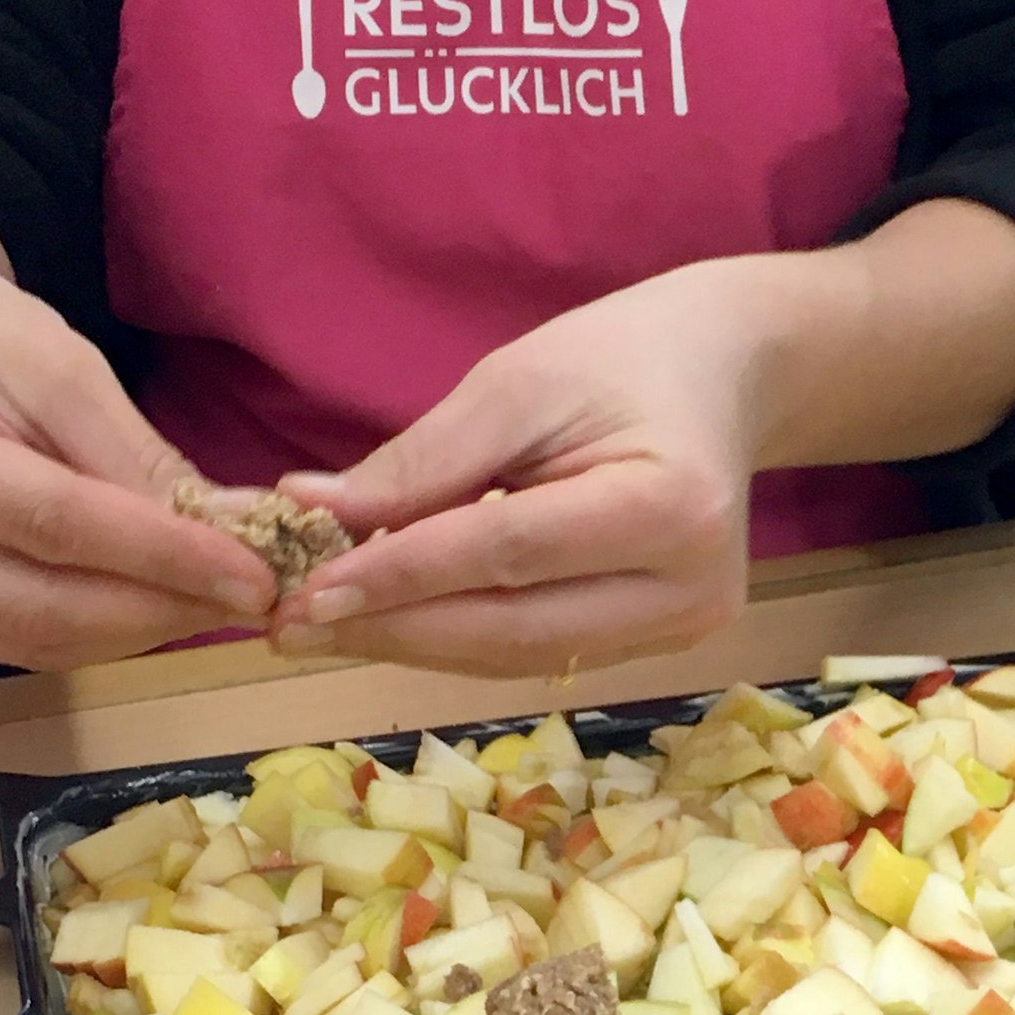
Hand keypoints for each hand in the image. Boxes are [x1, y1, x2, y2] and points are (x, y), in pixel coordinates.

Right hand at [0, 229, 277, 669]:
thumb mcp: (59, 363)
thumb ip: (139, 459)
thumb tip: (236, 535)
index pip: (54, 526)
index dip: (165, 558)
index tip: (256, 575)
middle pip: (41, 606)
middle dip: (161, 608)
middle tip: (249, 598)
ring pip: (32, 642)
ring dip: (136, 630)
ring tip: (210, 600)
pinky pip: (11, 644)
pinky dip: (93, 631)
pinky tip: (148, 604)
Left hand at [267, 256, 807, 676]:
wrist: (727, 373)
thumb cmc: (623, 357)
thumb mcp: (520, 381)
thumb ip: (425, 459)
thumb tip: (312, 507)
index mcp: (666, 507)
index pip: (507, 554)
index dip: (400, 576)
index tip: (304, 590)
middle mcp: (688, 589)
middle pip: (512, 628)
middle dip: (392, 630)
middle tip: (287, 627)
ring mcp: (682, 627)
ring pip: (519, 657)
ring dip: (413, 646)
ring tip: (321, 630)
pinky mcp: (663, 642)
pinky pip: (539, 652)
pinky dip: (457, 640)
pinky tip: (390, 624)